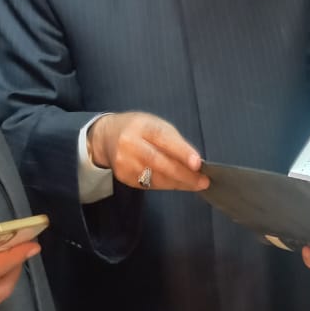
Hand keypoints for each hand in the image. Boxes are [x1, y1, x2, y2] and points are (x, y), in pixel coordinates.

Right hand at [87, 112, 208, 191]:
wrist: (107, 136)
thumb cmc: (139, 129)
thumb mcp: (156, 125)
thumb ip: (174, 141)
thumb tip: (195, 162)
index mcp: (141, 126)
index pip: (164, 139)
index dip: (182, 152)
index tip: (198, 163)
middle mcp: (130, 144)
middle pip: (159, 162)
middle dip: (184, 174)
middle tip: (203, 181)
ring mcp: (124, 162)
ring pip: (156, 177)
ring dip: (179, 183)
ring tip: (195, 184)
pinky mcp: (123, 176)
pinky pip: (149, 184)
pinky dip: (167, 185)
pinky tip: (178, 183)